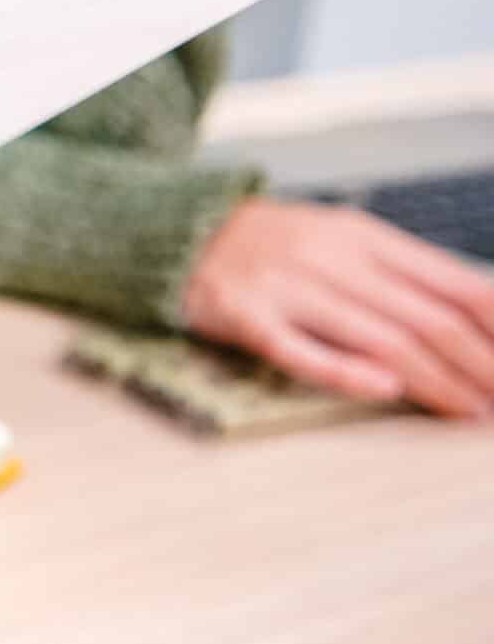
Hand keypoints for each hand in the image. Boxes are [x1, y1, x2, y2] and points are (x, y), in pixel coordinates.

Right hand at [183, 198, 493, 418]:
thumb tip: (476, 315)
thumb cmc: (274, 246)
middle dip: (479, 366)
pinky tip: (383, 390)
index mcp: (363, 237)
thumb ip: (399, 273)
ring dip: (435, 382)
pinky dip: (344, 371)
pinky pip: (298, 350)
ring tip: (469, 411)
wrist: (179, 232)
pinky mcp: (244, 316)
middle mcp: (330, 258)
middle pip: (425, 320)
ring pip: (377, 339)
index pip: (454, 285)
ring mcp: (286, 287)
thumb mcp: (340, 239)